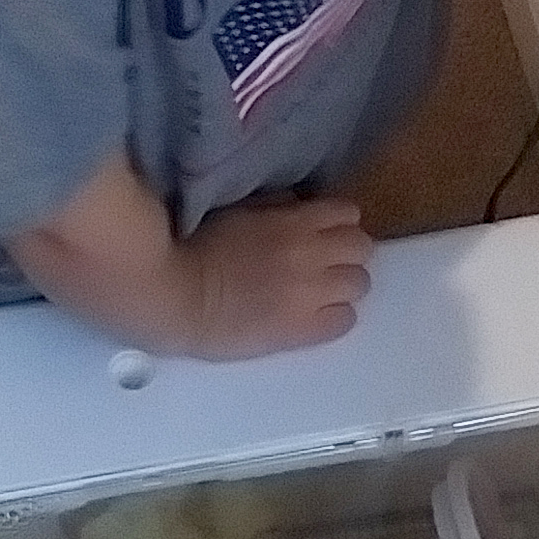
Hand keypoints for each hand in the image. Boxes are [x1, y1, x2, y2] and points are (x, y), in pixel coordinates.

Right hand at [179, 196, 371, 358]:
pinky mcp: (301, 331)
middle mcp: (312, 255)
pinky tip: (314, 316)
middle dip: (347, 252)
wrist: (175, 298)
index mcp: (295, 222)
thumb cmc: (194, 249)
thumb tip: (298, 207)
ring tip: (320, 291)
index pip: (348, 214)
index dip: (338, 223)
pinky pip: (345, 322)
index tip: (324, 232)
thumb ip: (275, 207)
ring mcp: (310, 295)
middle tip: (325, 262)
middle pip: (362, 248)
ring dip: (343, 284)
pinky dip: (336, 316)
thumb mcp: (238, 210)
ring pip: (359, 285)